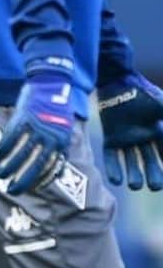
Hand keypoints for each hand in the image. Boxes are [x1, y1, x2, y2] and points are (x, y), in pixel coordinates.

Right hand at [0, 71, 73, 194]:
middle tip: (12, 190)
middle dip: (23, 181)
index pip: (50, 168)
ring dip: (9, 166)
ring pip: (21, 153)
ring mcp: (36, 128)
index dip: (40, 181)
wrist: (52, 81)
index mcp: (62, 142)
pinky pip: (12, 136)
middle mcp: (50, 138)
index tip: (31, 189)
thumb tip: (56, 166)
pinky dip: (3, 146)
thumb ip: (59, 146)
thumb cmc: (58, 106)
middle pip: (35, 165)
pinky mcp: (24, 117)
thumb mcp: (65, 128)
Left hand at [98, 71, 162, 190]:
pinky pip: (112, 156)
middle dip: (153, 175)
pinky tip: (117, 180)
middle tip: (154, 186)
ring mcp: (127, 139)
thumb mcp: (161, 104)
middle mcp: (143, 139)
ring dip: (133, 175)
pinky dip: (114, 168)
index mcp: (158, 133)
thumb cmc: (142, 92)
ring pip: (132, 162)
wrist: (117, 81)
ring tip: (135, 185)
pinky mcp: (111, 138)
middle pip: (150, 162)